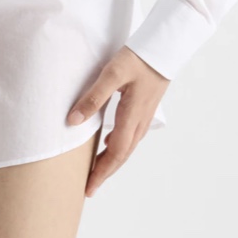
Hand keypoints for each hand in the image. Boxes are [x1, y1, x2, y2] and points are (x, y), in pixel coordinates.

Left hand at [66, 46, 169, 197]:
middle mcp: (140, 122)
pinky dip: (118, 148)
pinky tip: (109, 146)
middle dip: (105, 173)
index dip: (101, 172)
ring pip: (127, 148)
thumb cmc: (138, 58)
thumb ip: (93, 97)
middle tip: (90, 188)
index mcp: (131, 116)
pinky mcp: (144, 111)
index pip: (115, 153)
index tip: (89, 188)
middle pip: (121, 155)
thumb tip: (73, 121)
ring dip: (112, 162)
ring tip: (97, 172)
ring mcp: (144, 117)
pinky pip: (130, 137)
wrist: (165, 48)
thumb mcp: (112, 74)